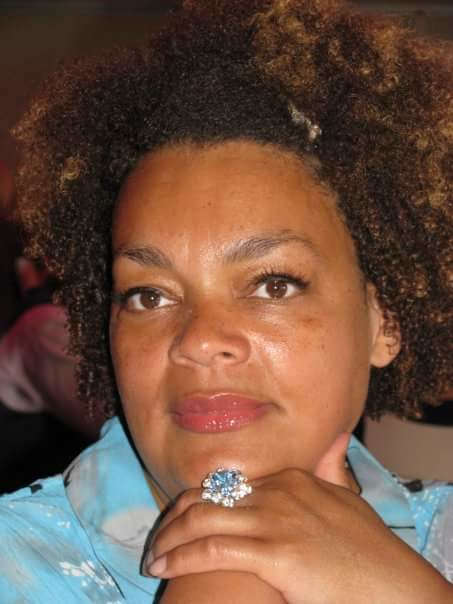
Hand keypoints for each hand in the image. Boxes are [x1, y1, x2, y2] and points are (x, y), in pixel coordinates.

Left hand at [145, 433, 451, 603]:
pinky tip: (165, 568)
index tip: (177, 521)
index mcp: (289, 477)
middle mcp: (277, 492)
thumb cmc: (368, 549)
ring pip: (201, 520)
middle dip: (172, 520)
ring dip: (168, 540)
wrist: (392, 584)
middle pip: (206, 498)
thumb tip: (335, 435)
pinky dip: (181, 557)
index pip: (223, 483)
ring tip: (153, 559)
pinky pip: (212, 549)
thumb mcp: (348, 498)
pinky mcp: (275, 553)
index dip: (193, 503)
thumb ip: (332, 466)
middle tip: (157, 542)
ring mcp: (275, 520)